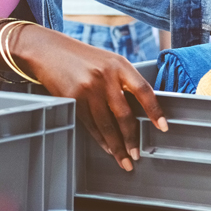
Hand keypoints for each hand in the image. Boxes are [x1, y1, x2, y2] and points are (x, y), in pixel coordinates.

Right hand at [15, 25, 166, 170]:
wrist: (48, 50)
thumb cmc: (80, 57)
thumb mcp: (107, 61)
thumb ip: (122, 80)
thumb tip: (139, 109)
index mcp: (119, 65)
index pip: (144, 90)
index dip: (156, 111)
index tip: (163, 127)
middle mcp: (105, 76)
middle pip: (125, 115)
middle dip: (132, 139)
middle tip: (137, 155)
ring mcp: (88, 88)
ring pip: (107, 125)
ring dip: (116, 146)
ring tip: (124, 159)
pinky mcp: (73, 98)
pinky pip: (90, 125)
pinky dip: (100, 139)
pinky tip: (107, 147)